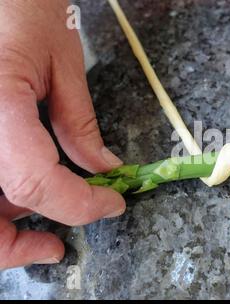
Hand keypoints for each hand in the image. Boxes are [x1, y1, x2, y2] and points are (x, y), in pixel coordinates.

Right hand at [0, 0, 125, 268]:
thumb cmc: (21, 6)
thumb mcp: (61, 62)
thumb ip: (79, 124)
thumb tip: (105, 170)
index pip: (35, 182)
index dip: (78, 205)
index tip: (111, 204)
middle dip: (16, 245)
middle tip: (55, 245)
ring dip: (4, 225)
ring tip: (44, 213)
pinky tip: (23, 190)